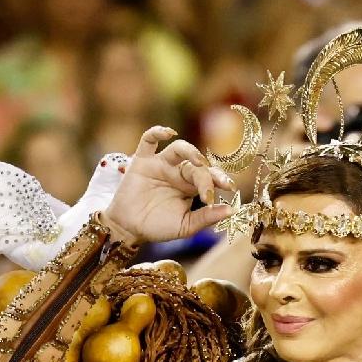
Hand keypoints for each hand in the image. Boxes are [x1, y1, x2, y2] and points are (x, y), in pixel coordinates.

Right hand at [104, 126, 232, 244]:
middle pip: (196, 166)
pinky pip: (149, 140)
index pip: (209, 178)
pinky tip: (169, 133)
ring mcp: (161, 164)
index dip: (220, 180)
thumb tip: (231, 210)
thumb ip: (206, 217)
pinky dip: (157, 132)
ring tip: (198, 161)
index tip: (229, 188)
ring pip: (178, 149)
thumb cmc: (158, 227)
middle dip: (206, 176)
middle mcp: (178, 172)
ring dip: (190, 151)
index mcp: (191, 186)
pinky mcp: (142, 160)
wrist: (129, 229)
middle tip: (209, 190)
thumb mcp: (185, 226)